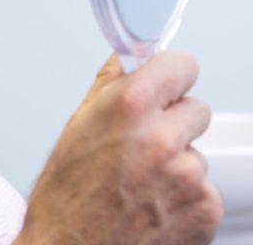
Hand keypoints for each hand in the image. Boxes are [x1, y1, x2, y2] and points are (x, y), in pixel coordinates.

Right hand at [14, 51, 222, 244]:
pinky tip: (152, 206)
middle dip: (173, 120)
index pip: (183, 64)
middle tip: (144, 142)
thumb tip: (126, 59)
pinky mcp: (206, 212)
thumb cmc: (65, 196)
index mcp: (131, 107)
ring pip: (197, 152)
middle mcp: (164, 138)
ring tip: (141, 183)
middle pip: (196, 108)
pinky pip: (205, 189)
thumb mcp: (77, 125)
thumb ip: (109, 83)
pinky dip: (184, 196)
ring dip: (178, 162)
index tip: (165, 84)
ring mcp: (189, 177)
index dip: (171, 74)